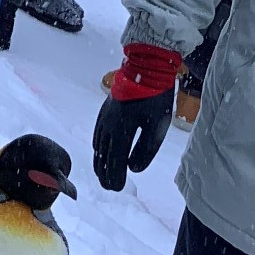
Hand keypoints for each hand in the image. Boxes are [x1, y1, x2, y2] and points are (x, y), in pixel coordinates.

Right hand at [93, 43, 181, 190]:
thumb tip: (133, 170)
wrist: (146, 66)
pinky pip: (98, 133)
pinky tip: (99, 150)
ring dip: (100, 161)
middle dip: (105, 173)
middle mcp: (109, 126)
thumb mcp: (156, 127)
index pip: (115, 161)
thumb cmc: (155, 97)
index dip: (115, 177)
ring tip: (102, 174)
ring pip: (98, 145)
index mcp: (122, 131)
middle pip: (104, 156)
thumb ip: (145, 151)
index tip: (117, 188)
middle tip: (109, 187)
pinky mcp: (105, 109)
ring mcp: (105, 116)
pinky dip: (98, 146)